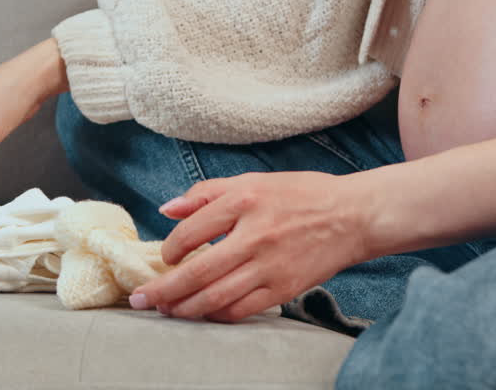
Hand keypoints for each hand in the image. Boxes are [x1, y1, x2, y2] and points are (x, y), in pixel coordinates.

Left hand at [130, 171, 375, 322]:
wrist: (353, 216)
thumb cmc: (302, 195)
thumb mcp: (254, 181)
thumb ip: (207, 193)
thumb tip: (167, 209)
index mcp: (244, 201)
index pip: (191, 231)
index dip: (170, 249)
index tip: (164, 257)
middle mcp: (255, 235)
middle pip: (197, 272)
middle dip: (163, 290)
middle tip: (141, 300)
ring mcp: (270, 266)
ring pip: (215, 297)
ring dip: (185, 308)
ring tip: (167, 310)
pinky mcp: (284, 288)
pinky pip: (241, 309)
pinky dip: (217, 315)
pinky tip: (204, 313)